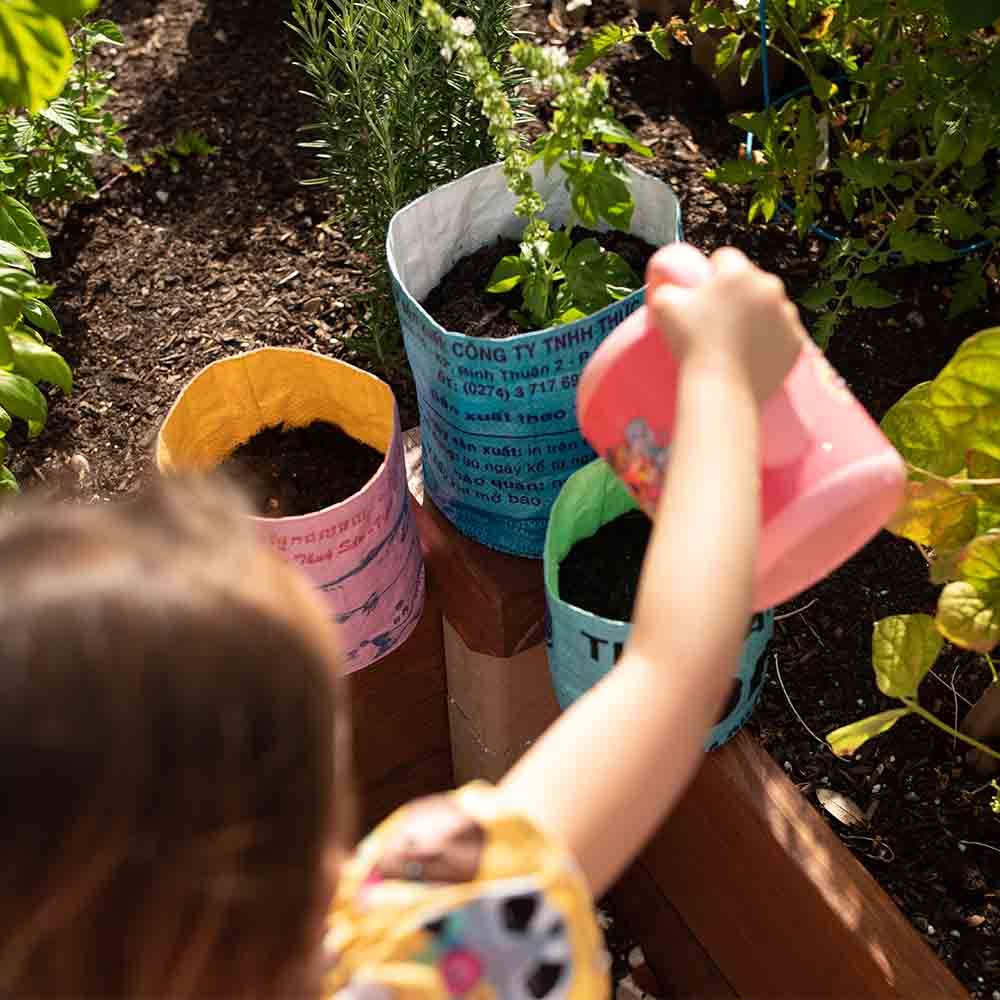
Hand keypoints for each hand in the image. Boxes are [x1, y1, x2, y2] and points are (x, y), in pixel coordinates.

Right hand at [647, 243, 805, 402]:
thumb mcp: (663, 307)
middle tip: (719, 321)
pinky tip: (753, 352)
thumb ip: (665, 283)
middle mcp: (769, 287)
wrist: (721, 388)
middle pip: (752, 280)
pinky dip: (772, 339)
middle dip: (738, 294)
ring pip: (770, 305)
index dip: (712, 274)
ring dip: (757, 315)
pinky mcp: (797, 340)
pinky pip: (784, 332)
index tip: (705, 295)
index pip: (725, 257)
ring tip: (736, 340)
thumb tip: (667, 276)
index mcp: (738, 273)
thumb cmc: (690, 345)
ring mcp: (787, 314)